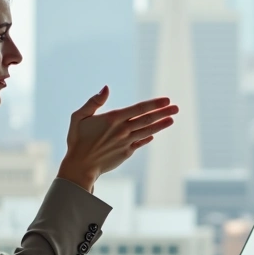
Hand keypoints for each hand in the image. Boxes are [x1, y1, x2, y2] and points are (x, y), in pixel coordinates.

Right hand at [58, 87, 178, 190]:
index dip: (154, 104)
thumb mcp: (79, 117)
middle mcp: (122, 130)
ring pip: (147, 131)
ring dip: (160, 125)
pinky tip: (154, 135)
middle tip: (176, 107)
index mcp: (112, 119)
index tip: (167, 100)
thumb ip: (94, 102)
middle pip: (147, 119)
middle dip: (163, 113)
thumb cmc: (77, 140)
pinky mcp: (126, 152)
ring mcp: (126, 142)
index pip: (138, 109)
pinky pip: (140, 143)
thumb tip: (106, 88)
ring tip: (172, 119)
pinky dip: (148, 138)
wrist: (80, 166)